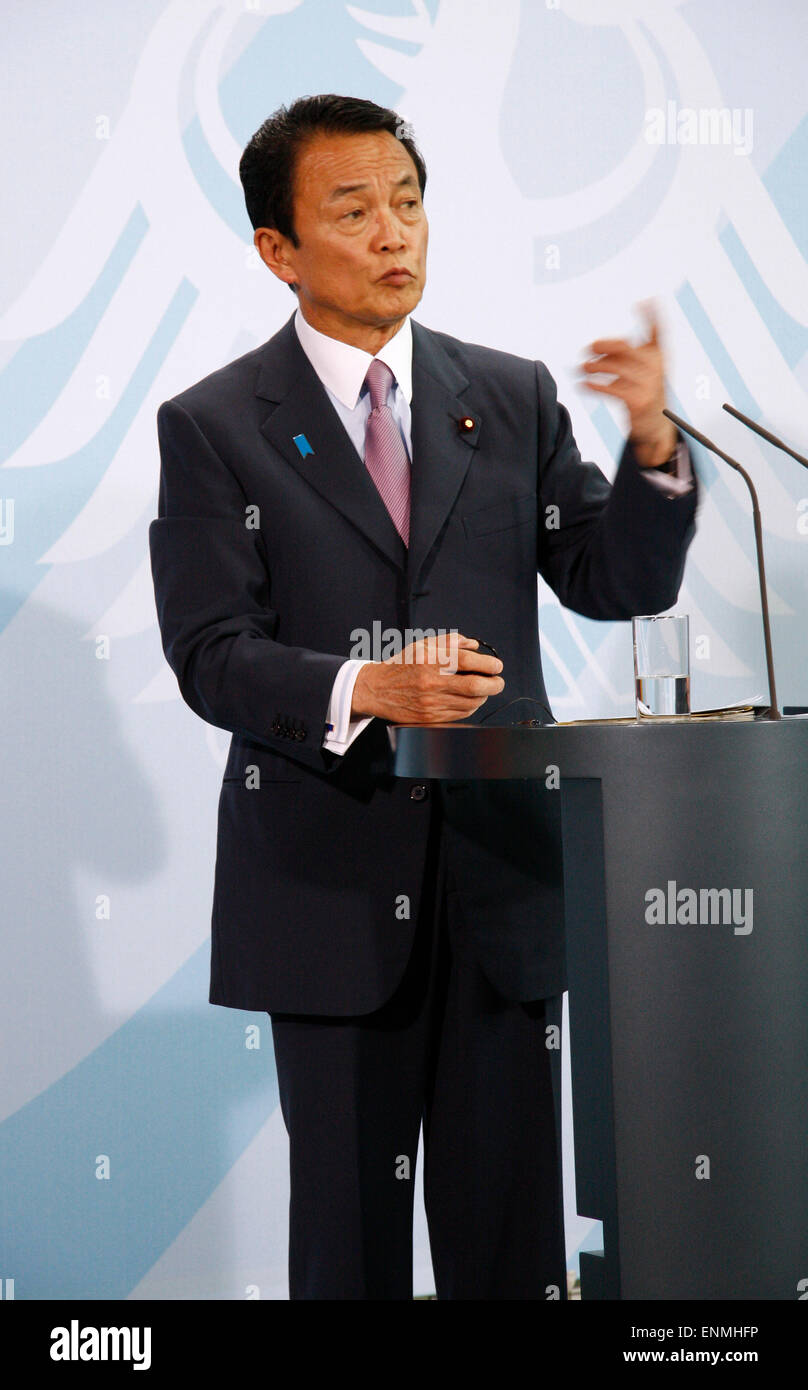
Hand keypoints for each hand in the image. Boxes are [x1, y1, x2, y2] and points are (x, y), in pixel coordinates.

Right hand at [351, 633, 503, 723]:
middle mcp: (431, 682)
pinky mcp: (430, 718)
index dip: (489, 664)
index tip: (496, 666)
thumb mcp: (422, 645)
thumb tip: (474, 645)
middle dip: (494, 684)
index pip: (469, 661)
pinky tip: (467, 699)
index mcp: (430, 660)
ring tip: (481, 689)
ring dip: (483, 696)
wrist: (376, 689)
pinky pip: (460, 714)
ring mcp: (430, 703)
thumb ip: (450, 642)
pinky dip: (470, 707)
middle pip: (475, 686)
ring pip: (471, 703)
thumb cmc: (401, 665)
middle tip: (498, 681)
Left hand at [579, 301, 676, 466]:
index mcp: (659, 356)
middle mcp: (656, 368)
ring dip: (594, 368)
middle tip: (589, 348)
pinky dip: (594, 386)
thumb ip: (625, 355)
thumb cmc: (644, 392)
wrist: (655, 425)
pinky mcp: (637, 401)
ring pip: (614, 369)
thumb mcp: (643, 370)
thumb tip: (594, 347)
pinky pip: (610, 389)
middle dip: (605, 346)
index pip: (658, 332)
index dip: (652, 316)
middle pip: (625, 349)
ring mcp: (648, 384)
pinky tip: (584, 385)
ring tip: (583, 368)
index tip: (644, 301)